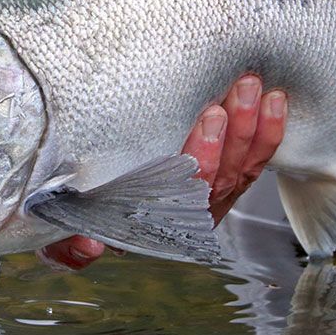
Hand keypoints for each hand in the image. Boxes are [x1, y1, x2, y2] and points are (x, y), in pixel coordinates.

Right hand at [39, 75, 286, 269]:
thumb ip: (67, 246)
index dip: (204, 157)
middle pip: (221, 178)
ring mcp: (206, 202)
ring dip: (253, 126)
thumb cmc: (69, 211)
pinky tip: (275, 102)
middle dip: (237, 131)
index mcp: (149, 226)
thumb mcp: (59, 229)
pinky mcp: (221, 185)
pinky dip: (267, 134)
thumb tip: (87, 249)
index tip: (210, 118)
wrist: (79, 210)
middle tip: (241, 88)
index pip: (186, 195)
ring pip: (241, 169)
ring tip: (255, 84)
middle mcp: (183, 220)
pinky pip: (253, 164)